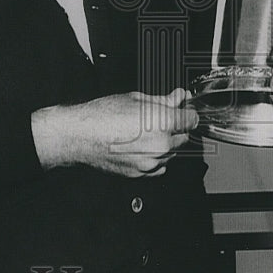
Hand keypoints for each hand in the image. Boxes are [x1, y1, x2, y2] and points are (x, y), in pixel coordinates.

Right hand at [32, 88, 198, 177]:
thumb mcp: (136, 99)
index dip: (187, 113)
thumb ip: (163, 100)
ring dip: (166, 143)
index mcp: (162, 123)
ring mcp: (151, 162)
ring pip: (172, 153)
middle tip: (159, 118)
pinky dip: (155, 157)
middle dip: (176, 128)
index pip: (192, 120)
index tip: (183, 111)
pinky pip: (159, 166)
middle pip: (184, 138)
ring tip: (144, 132)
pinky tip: (140, 146)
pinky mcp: (142, 173)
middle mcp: (161, 145)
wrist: (80, 136)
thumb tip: (179, 98)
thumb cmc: (102, 115)